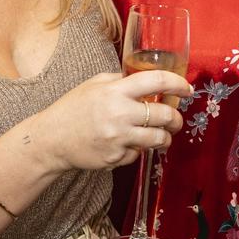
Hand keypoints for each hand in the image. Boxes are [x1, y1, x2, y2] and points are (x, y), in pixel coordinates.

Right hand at [30, 71, 189, 171]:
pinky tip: (127, 144)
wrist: (51, 140)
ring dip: (166, 138)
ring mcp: (119, 138)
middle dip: (176, 118)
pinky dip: (137, 150)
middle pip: (165, 115)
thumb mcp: (95, 84)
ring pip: (159, 139)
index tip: (187, 88)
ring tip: (163, 136)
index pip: (157, 81)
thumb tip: (147, 79)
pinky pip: (138, 154)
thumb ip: (120, 79)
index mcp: (115, 90)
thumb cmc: (72, 108)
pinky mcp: (116, 158)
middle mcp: (120, 114)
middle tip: (176, 119)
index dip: (178, 84)